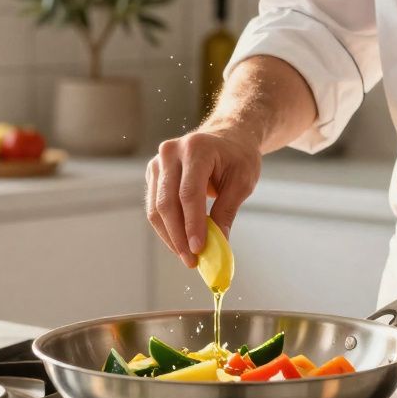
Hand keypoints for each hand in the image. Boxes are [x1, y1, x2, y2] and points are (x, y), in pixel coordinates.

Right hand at [146, 127, 261, 267]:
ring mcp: (158, 161)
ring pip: (156, 208)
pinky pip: (155, 206)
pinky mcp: (154, 173)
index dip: (192, 224)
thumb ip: (227, 211)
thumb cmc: (238, 157)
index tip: (198, 249)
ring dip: (170, 236)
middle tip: (191, 261)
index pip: (189, 193)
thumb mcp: (242, 182)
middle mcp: (171, 152)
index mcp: (197, 148)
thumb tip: (218, 245)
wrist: (227, 137)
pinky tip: (180, 242)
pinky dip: (166, 227)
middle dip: (178, 236)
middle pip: (167, 202)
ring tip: (187, 257)